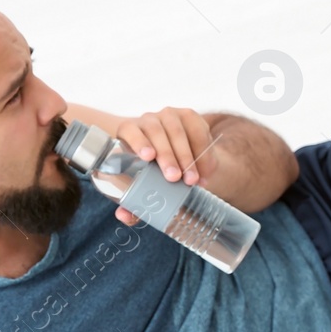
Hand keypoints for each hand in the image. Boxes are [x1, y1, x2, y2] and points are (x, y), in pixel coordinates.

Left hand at [112, 108, 217, 225]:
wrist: (178, 159)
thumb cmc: (152, 172)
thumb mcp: (142, 185)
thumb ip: (133, 202)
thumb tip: (124, 215)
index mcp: (129, 133)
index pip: (130, 131)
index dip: (138, 142)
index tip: (148, 157)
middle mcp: (148, 121)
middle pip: (156, 132)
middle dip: (168, 156)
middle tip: (175, 178)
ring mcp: (169, 116)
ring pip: (177, 131)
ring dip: (187, 156)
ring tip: (192, 180)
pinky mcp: (189, 116)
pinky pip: (198, 130)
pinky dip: (204, 153)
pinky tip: (206, 171)